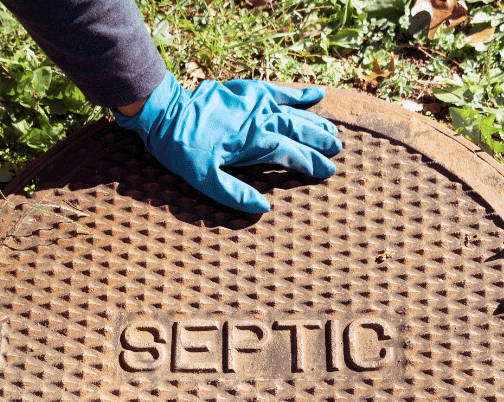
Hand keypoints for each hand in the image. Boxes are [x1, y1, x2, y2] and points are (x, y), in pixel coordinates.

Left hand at [115, 73, 341, 212]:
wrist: (165, 111)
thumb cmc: (183, 149)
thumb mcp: (203, 180)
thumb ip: (234, 194)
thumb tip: (263, 208)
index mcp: (256, 143)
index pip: (293, 155)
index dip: (312, 164)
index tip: (328, 171)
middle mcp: (262, 120)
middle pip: (300, 131)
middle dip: (321, 142)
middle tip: (337, 151)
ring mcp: (256, 103)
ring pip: (294, 112)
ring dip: (315, 122)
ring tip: (332, 132)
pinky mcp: (248, 90)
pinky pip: (279, 90)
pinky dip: (299, 93)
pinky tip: (318, 94)